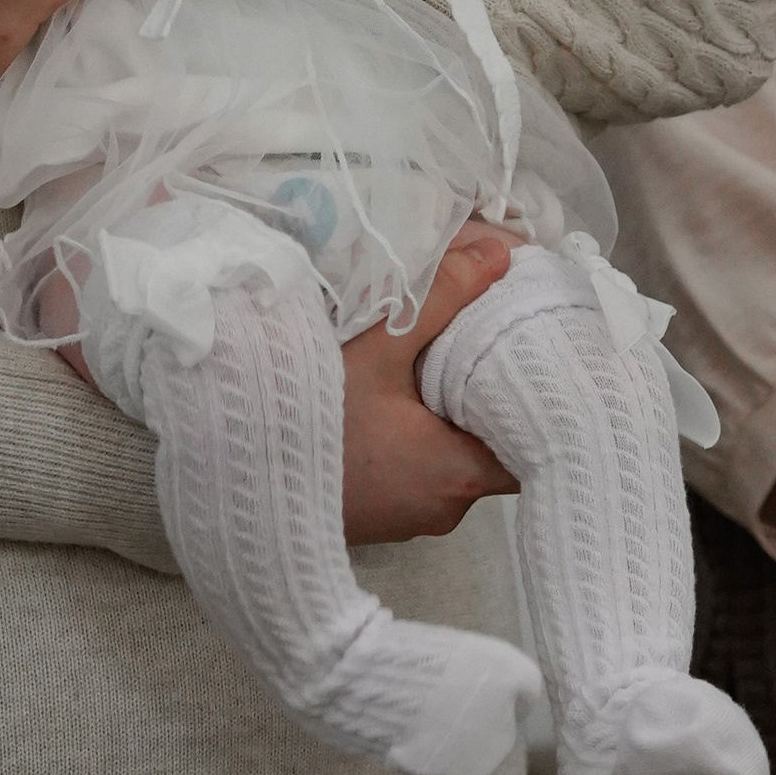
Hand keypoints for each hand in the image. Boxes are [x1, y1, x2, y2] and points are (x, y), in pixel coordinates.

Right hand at [339, 223, 516, 542]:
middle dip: (491, 398)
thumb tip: (501, 256)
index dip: (545, 402)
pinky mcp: (376, 516)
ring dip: (449, 419)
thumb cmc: (307, 425)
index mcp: (460, 472)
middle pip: (494, 448)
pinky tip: (397, 401)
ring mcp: (408, 517)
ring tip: (444, 364)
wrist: (230, 484)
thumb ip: (442, 298)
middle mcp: (445, 506)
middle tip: (492, 342)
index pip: (538, 444)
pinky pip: (417, 474)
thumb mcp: (377, 349)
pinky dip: (417, 440)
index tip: (542, 357)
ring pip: (452, 460)